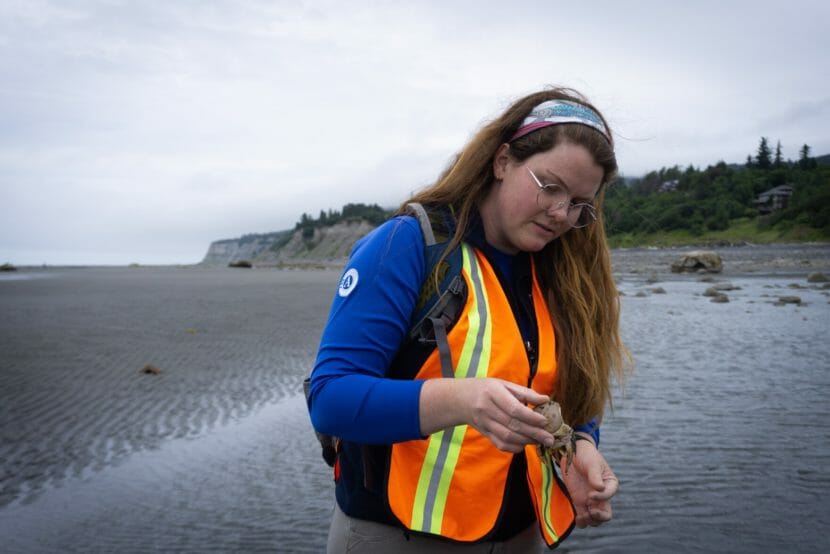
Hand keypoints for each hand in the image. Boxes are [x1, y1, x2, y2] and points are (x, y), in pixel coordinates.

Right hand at [419, 377, 554, 452]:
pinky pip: (500, 444)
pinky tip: (525, 444)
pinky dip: (514, 447)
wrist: (460, 399)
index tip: (545, 421)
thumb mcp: (504, 384)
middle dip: (534, 433)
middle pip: (513, 425)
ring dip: (526, 441)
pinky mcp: (484, 434)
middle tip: (550, 438)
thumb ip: (525, 393)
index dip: (531, 417)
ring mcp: (484, 423)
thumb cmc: (486, 389)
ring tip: (541, 441)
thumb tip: (546, 399)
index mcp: (493, 393)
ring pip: (507, 437)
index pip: (514, 409)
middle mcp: (487, 409)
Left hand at [560, 438, 618, 527]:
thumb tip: (600, 488)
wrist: (572, 454)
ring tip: (581, 516)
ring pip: (594, 519)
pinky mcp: (579, 502)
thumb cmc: (586, 456)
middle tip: (591, 512)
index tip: (590, 494)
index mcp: (610, 484)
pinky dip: (581, 521)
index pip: (609, 495)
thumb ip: (595, 476)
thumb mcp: (592, 464)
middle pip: (606, 514)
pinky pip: (583, 517)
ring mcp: (591, 500)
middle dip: (599, 517)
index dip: (601, 498)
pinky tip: (577, 518)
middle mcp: (602, 495)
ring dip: (589, 521)